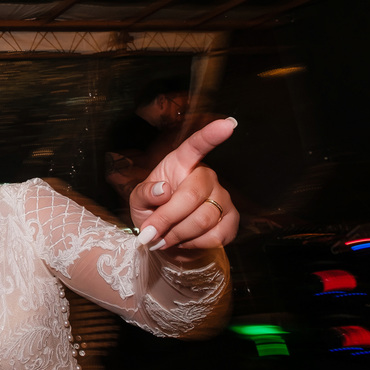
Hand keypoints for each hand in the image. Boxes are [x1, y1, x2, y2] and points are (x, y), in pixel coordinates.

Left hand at [128, 118, 239, 251]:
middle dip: (167, 219)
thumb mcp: (138, 202)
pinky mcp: (232, 220)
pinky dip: (192, 245)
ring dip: (177, 235)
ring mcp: (222, 197)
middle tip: (150, 233)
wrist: (167, 240)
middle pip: (192, 196)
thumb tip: (163, 190)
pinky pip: (214, 236)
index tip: (227, 124)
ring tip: (164, 238)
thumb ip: (144, 194)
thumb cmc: (152, 213)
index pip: (196, 145)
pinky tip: (183, 241)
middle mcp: (206, 176)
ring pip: (203, 219)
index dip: (211, 135)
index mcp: (181, 163)